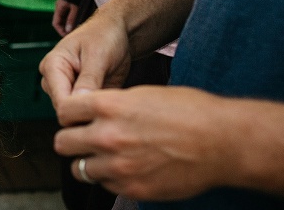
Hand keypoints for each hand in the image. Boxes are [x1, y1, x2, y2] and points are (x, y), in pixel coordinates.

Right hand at [40, 8, 131, 110]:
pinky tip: (110, 99)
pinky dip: (99, 109)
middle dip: (89, 110)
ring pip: (76, 113)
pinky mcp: (78, 95)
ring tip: (112, 97)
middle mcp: (54, 80)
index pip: (60, 101)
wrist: (115, 32)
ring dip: (94, 110)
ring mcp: (66, 88)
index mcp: (52, 66)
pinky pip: (86, 111)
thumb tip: (79, 104)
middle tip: (112, 103)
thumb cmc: (104, 36)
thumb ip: (89, 80)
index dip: (81, 111)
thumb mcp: (98, 55)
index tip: (105, 112)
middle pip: (67, 110)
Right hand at [52, 0, 79, 36]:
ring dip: (70, 25)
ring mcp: (65, 5)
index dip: (60, 31)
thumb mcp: (75, 7)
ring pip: (66, 19)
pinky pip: (70, 15)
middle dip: (66, 29)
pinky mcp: (71, 4)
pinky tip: (80, 22)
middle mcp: (61, 7)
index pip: (56, 23)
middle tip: (73, 35)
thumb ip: (71, 18)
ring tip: (77, 30)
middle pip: (60, 22)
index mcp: (59, 7)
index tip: (67, 37)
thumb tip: (68, 30)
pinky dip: (73, 20)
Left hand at [54, 86, 234, 200]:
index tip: (76, 117)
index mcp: (109, 106)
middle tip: (84, 138)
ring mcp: (118, 166)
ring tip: (107, 156)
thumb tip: (93, 110)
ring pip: (79, 169)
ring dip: (90, 162)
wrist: (221, 141)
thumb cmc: (189, 111)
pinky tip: (127, 167)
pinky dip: (110, 178)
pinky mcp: (131, 188)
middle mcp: (108, 136)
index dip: (71, 114)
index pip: (65, 111)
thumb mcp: (144, 94)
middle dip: (72, 139)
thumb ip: (112, 104)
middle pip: (62, 142)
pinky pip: (104, 185)